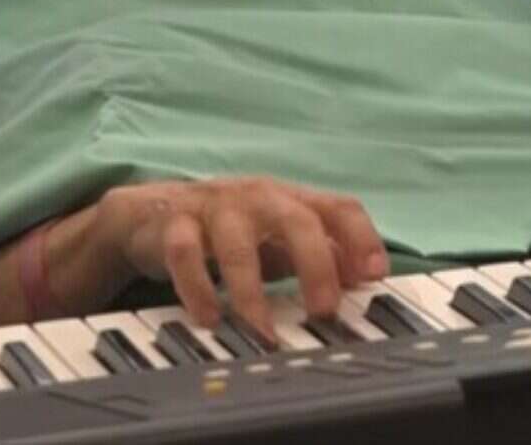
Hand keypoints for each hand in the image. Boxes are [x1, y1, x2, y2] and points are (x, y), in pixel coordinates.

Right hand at [93, 177, 388, 342]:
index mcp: (292, 201)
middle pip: (296, 219)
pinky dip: (198, 289)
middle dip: (315, 264)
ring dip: (252, 292)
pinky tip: (209, 318)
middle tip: (323, 309)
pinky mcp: (175, 224)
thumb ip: (323, 254)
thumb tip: (363, 277)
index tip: (375, 274)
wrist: (155, 211)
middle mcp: (260, 198)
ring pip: (238, 244)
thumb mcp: (282, 239)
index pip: (339, 206)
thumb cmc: (232, 228)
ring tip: (262, 331)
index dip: (362, 237)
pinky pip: (185, 255)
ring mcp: (217, 208)